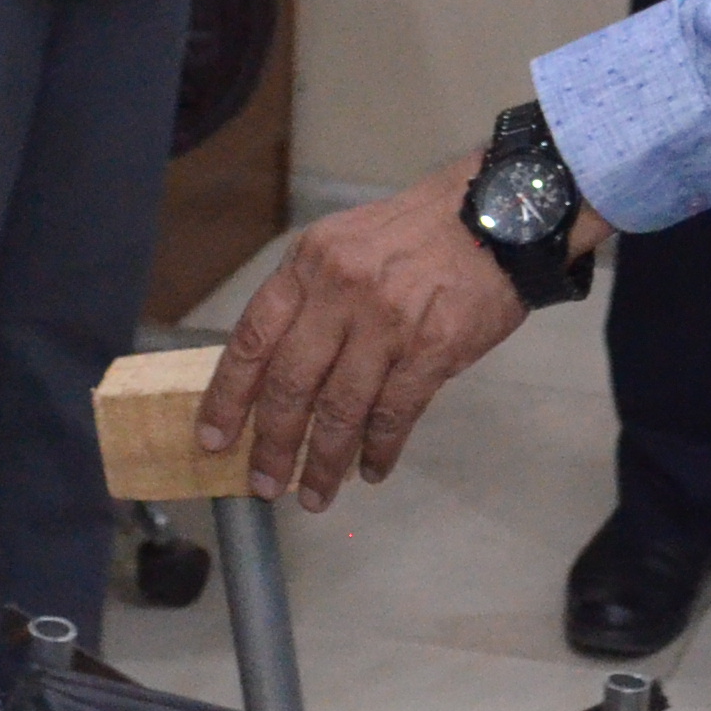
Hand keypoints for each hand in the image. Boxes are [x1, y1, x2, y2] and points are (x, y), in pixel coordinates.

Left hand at [199, 156, 567, 506]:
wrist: (496, 215)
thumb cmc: (414, 233)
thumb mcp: (342, 245)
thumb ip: (307, 298)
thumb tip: (272, 373)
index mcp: (309, 264)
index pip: (252, 339)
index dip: (228, 397)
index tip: (213, 440)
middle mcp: (341, 291)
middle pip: (292, 384)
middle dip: (273, 444)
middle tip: (265, 484)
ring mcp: (388, 321)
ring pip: (341, 409)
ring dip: (325, 461)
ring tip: (316, 494)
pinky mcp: (433, 347)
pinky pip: (395, 413)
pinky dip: (379, 449)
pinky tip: (371, 469)